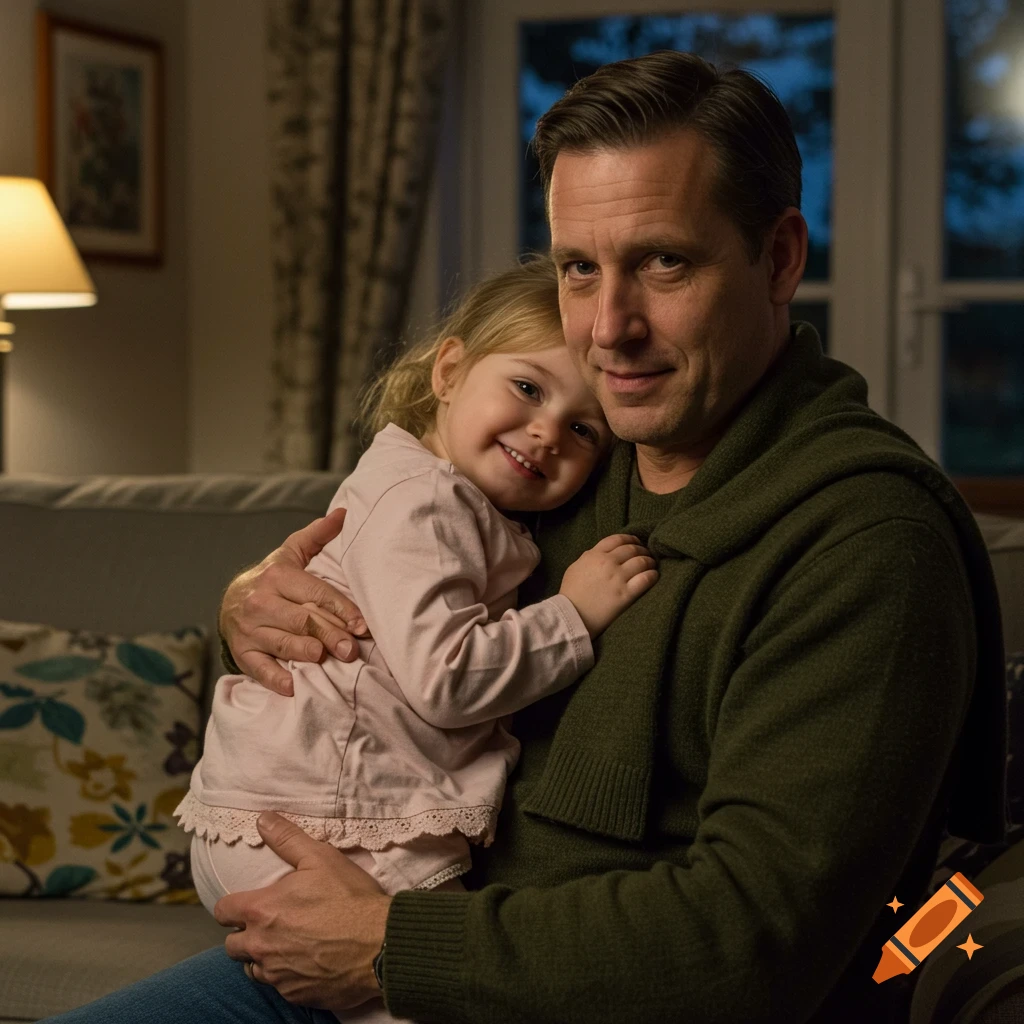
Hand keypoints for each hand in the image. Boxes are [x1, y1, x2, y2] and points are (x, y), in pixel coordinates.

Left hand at [216, 812, 391, 1012]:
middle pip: (231, 946)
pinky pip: (278, 987)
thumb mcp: (321, 858)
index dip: (232, 906)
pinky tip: (307, 963)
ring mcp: (277, 975)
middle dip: (245, 934)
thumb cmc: (351, 899)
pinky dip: (286, 976)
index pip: (222, 912)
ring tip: (286, 944)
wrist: (381, 946)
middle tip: (270, 924)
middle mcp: (261, 947)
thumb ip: (287, 839)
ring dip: (262, 958)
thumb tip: (262, 819)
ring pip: (252, 969)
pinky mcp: (295, 996)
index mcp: (261, 911)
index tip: (249, 903)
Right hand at [219, 508, 368, 694]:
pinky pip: (259, 668)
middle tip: (351, 649)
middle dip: (329, 634)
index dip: (340, 609)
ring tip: (324, 658)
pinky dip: (275, 679)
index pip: (314, 593)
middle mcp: (261, 601)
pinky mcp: (241, 652)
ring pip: (282, 642)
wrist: (230, 600)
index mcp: (277, 576)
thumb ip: (317, 536)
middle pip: (301, 620)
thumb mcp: (291, 554)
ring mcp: (249, 629)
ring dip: (304, 652)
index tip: (361, 624)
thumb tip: (344, 512)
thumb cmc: (273, 579)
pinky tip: (293, 686)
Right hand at [559, 533, 658, 638]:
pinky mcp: (626, 594)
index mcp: (594, 555)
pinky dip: (652, 575)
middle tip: (647, 555)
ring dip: (649, 562)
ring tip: (652, 565)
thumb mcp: (574, 568)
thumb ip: (588, 558)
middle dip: (642, 550)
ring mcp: (617, 578)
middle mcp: (607, 562)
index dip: (630, 539)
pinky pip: (645, 579)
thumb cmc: (570, 594)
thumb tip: (601, 554)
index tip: (636, 542)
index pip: (617, 539)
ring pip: (641, 561)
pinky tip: (654, 576)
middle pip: (632, 549)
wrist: (571, 616)